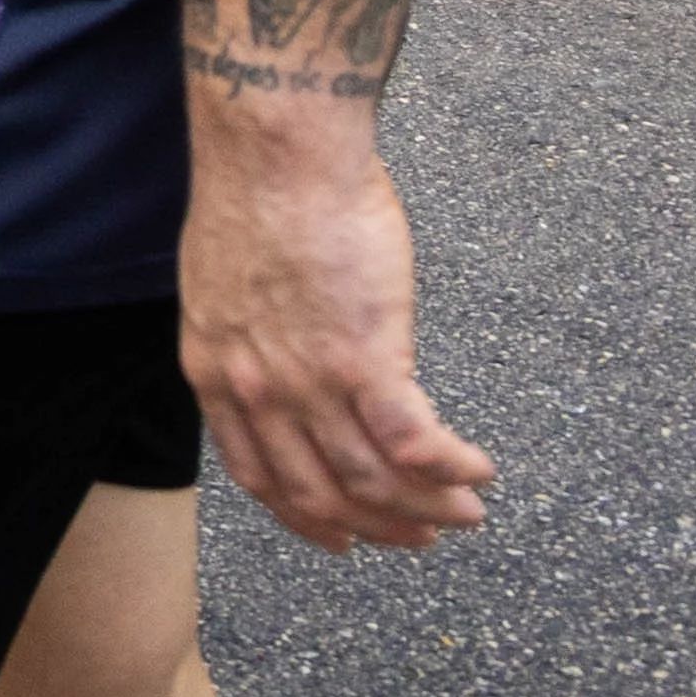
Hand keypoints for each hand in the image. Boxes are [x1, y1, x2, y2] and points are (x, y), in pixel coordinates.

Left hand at [179, 117, 492, 551]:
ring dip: (428, 508)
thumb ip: (253, 344)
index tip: (344, 541)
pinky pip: (415, 444)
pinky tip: (479, 469)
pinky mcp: (364, 359)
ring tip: (466, 512)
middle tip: (426, 537)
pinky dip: (452, 469)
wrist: (275, 155)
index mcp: (216, 374)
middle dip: (380, 528)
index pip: (261, 478)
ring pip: (374, 481)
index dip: (307, 519)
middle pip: (322, 495)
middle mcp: (258, 392)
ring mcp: (309, 381)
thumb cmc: (257, 201)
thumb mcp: (225, 291)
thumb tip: (294, 370)